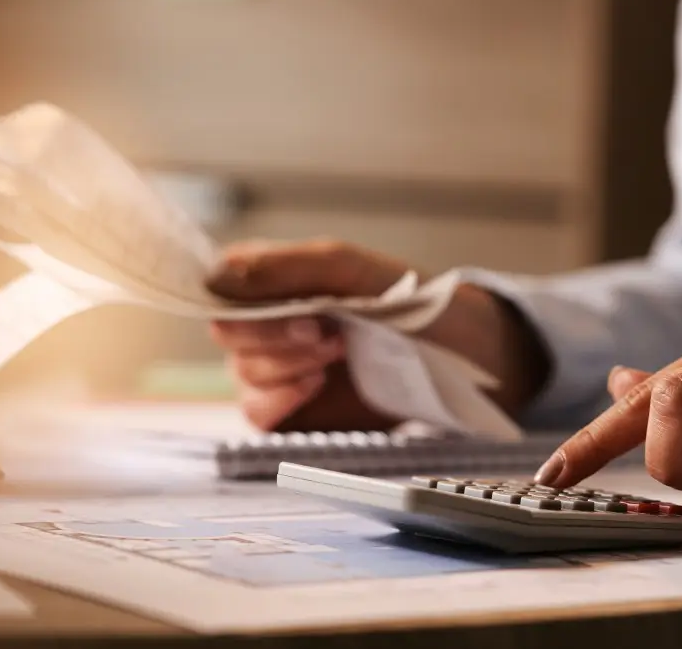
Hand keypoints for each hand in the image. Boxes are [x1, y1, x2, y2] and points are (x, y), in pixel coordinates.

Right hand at [206, 239, 548, 430]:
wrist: (463, 355)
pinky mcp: (295, 414)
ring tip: (334, 357)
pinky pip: (259, 415)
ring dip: (284, 368)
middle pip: (228, 335)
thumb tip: (218, 275)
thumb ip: (285, 267)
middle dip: (274, 337)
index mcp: (273, 282)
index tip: (295, 308)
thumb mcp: (350, 269)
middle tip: (328, 334)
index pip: (219, 288)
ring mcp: (280, 371)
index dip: (243, 302)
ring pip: (242, 377)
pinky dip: (280, 401)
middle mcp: (268, 326)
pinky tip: (315, 386)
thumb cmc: (410, 302)